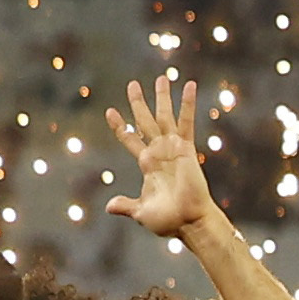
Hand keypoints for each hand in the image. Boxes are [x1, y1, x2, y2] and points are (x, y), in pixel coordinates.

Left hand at [104, 79, 219, 239]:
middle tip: (133, 84)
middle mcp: (159, 152)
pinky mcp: (186, 148)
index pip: (130, 139)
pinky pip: (186, 122)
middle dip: (139, 103)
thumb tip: (109, 206)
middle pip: (146, 121)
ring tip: (162, 78)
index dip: (120, 126)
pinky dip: (187, 104)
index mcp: (147, 164)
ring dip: (162, 97)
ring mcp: (173, 148)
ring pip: (165, 116)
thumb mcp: (141, 212)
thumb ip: (126, 205)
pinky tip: (188, 86)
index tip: (110, 111)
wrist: (189, 221)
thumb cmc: (168, 221)